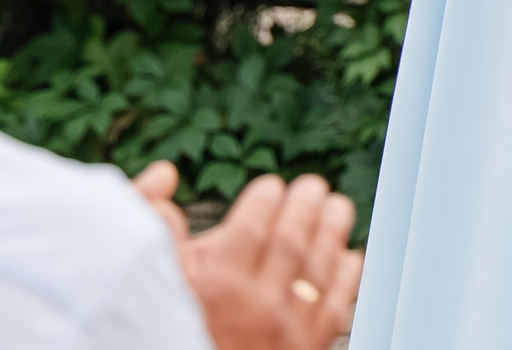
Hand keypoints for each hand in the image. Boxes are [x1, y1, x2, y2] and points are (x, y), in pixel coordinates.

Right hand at [137, 165, 361, 349]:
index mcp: (219, 288)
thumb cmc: (178, 336)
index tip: (271, 185)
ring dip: (331, 233)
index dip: (264, 201)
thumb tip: (165, 177)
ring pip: (317, 272)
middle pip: (290, 244)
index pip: (251, 229)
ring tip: (337, 206)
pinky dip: (345, 280)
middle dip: (305, 208)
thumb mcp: (162, 288)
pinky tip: (349, 257)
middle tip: (313, 185)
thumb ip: (164, 234)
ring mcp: (287, 332)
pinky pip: (334, 309)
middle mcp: (258, 308)